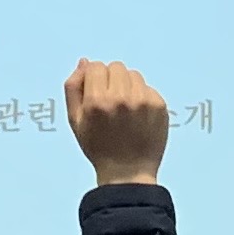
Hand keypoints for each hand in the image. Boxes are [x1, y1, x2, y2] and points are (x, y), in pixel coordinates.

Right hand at [65, 58, 167, 184]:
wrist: (128, 172)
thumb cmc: (98, 148)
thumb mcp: (75, 121)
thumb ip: (74, 88)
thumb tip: (84, 62)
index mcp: (97, 101)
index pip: (96, 67)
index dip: (94, 79)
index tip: (96, 94)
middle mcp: (121, 98)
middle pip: (116, 67)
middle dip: (111, 80)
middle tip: (111, 102)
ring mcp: (143, 101)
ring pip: (133, 75)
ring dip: (127, 86)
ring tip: (125, 109)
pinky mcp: (159, 106)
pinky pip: (148, 88)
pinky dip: (142, 97)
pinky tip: (138, 116)